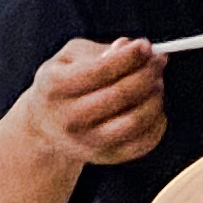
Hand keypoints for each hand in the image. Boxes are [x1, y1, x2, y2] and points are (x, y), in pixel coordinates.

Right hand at [24, 36, 171, 168]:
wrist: (45, 127)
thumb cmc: (61, 83)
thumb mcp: (68, 59)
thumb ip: (98, 51)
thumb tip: (128, 47)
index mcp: (55, 87)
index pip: (100, 70)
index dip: (128, 56)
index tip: (146, 45)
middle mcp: (70, 118)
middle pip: (120, 95)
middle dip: (147, 73)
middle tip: (158, 61)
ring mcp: (88, 141)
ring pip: (135, 121)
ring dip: (155, 98)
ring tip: (156, 83)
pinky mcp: (107, 157)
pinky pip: (144, 142)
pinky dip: (157, 121)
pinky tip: (153, 106)